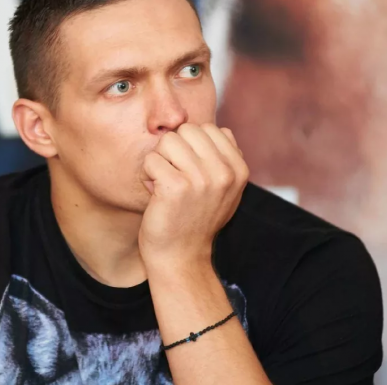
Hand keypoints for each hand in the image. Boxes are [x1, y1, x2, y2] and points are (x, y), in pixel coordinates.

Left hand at [138, 123, 248, 270]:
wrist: (181, 257)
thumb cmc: (197, 219)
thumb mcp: (225, 190)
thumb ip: (225, 159)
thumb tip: (216, 130)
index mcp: (239, 169)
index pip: (209, 129)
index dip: (192, 145)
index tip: (190, 170)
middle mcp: (224, 173)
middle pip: (187, 130)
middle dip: (174, 150)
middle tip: (173, 175)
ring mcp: (202, 180)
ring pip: (167, 141)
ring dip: (160, 160)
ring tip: (164, 183)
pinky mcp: (176, 187)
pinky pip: (151, 159)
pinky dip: (147, 174)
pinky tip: (154, 192)